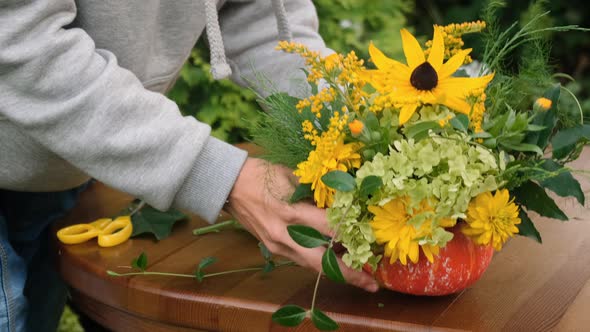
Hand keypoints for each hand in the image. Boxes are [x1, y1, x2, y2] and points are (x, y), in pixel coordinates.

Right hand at [226, 157, 378, 291]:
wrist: (227, 184)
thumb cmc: (260, 174)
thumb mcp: (292, 176)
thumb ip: (316, 193)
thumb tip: (341, 201)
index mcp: (289, 213)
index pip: (328, 229)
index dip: (351, 236)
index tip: (370, 240)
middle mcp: (284, 235)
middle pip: (321, 263)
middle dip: (348, 275)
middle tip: (372, 284)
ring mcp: (276, 245)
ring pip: (311, 265)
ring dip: (335, 269)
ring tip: (359, 273)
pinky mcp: (271, 248)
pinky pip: (300, 258)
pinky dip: (318, 259)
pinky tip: (333, 257)